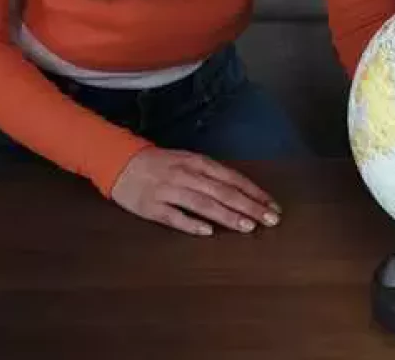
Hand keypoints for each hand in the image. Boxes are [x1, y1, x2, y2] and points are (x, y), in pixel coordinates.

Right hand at [111, 148, 281, 236]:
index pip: (233, 178)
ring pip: (203, 203)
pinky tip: (207, 232)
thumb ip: (213, 175)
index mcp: (199, 163)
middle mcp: (187, 175)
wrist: (121, 162)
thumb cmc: (162, 164)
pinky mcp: (151, 206)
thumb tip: (242, 191)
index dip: (254, 192)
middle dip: (249, 206)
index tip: (273, 206)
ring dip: (227, 215)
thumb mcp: (190, 161)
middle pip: (223, 191)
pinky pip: (173, 216)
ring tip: (247, 226)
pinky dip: (191, 223)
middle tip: (270, 220)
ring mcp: (169, 190)